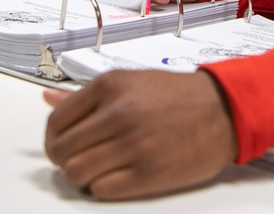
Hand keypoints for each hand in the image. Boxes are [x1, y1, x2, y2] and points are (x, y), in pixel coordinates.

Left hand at [43, 69, 236, 200]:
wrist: (225, 110)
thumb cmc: (180, 96)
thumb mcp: (131, 81)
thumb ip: (87, 95)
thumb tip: (48, 100)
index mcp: (110, 86)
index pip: (55, 122)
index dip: (55, 138)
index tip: (66, 142)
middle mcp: (118, 113)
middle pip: (61, 151)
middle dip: (66, 159)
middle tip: (83, 158)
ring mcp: (133, 144)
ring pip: (76, 173)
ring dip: (83, 176)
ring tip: (101, 168)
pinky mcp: (148, 173)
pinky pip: (101, 190)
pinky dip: (103, 187)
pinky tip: (119, 176)